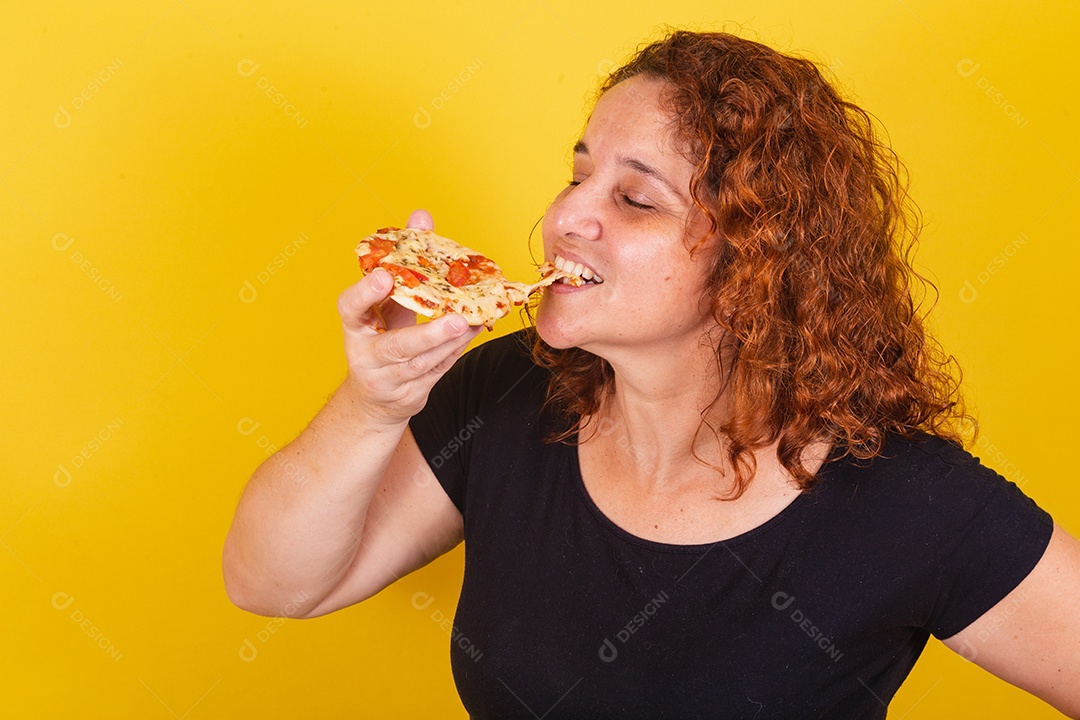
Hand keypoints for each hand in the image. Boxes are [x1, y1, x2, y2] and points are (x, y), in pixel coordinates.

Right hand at [336, 209, 480, 425]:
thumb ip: (402, 258)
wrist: (374, 397)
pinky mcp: (410, 394)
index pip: (349, 308)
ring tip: (475, 321)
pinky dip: (458, 349)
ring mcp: (388, 379)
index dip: (364, 292)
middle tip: (456, 317)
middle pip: (395, 347)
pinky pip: (438, 370)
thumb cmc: (380, 335)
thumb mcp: (385, 300)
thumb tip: (421, 216)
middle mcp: (366, 355)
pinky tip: (474, 330)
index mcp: (354, 326)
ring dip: (453, 341)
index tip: (384, 274)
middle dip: (427, 334)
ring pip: (424, 361)